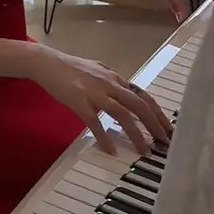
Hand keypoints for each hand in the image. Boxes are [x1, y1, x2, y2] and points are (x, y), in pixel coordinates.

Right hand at [32, 48, 170, 154]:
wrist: (47, 63)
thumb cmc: (69, 68)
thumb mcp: (96, 71)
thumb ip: (111, 82)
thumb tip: (124, 93)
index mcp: (113, 77)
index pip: (142, 95)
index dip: (156, 112)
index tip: (167, 127)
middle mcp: (108, 83)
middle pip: (138, 104)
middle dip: (153, 124)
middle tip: (163, 142)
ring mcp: (94, 92)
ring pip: (122, 113)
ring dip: (135, 133)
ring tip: (144, 151)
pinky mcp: (79, 101)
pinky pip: (95, 122)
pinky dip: (104, 137)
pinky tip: (110, 150)